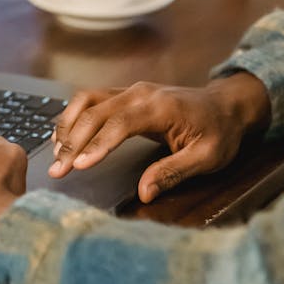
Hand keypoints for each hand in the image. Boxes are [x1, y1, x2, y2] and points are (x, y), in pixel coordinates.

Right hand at [50, 73, 270, 202]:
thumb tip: (144, 193)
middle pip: (95, 111)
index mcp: (160, 108)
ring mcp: (131, 91)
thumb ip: (173, 173)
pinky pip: (92, 99)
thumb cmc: (220, 132)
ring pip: (87, 100)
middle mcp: (140, 94)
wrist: (227, 105)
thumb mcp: (206, 158)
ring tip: (56, 154)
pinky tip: (63, 136)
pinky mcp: (126, 94)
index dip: (97, 145)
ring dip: (68, 126)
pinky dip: (73, 116)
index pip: (119, 124)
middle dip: (73, 142)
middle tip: (57, 170)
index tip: (79, 165)